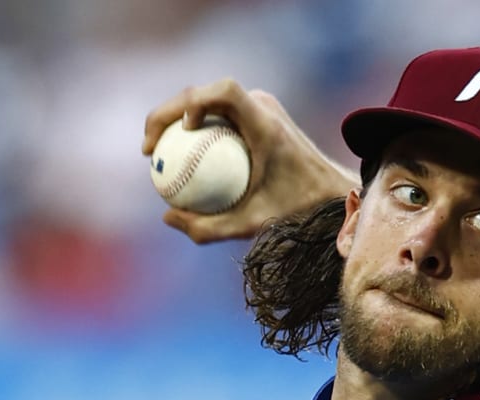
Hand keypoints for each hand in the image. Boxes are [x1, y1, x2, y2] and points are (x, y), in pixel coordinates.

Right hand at [141, 79, 358, 243]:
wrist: (332, 194)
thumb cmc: (299, 210)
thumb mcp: (254, 224)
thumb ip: (211, 227)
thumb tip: (168, 218)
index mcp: (265, 122)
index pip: (224, 91)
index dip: (196, 100)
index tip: (181, 129)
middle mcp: (262, 106)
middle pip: (204, 92)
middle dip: (168, 112)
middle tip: (147, 149)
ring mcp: (259, 107)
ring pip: (206, 101)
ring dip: (175, 119)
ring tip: (154, 153)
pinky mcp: (256, 115)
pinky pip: (216, 116)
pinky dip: (193, 132)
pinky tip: (176, 160)